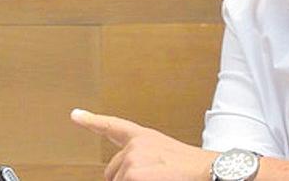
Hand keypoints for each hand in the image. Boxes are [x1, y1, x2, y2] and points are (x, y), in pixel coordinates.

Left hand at [71, 108, 217, 180]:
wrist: (213, 172)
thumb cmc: (194, 168)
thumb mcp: (165, 156)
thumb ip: (142, 158)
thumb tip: (122, 172)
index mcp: (144, 137)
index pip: (113, 127)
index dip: (92, 121)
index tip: (76, 114)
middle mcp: (135, 145)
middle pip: (111, 173)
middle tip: (154, 179)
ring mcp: (133, 160)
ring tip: (162, 180)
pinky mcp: (134, 176)